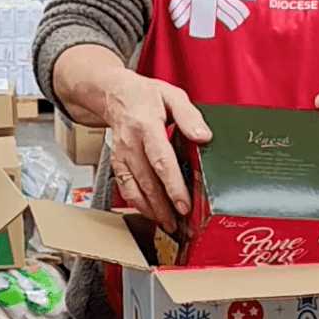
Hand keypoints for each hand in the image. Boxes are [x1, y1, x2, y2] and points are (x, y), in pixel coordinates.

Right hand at [103, 70, 211, 232]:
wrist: (114, 94)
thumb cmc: (146, 96)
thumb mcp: (172, 95)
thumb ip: (189, 116)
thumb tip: (204, 136)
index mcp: (146, 126)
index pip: (160, 160)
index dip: (173, 185)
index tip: (185, 203)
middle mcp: (130, 143)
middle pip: (147, 180)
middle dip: (163, 205)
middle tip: (179, 224)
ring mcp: (121, 154)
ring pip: (134, 187)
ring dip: (150, 209)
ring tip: (168, 224)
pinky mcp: (117, 162)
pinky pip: (125, 187)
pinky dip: (137, 203)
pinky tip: (151, 212)